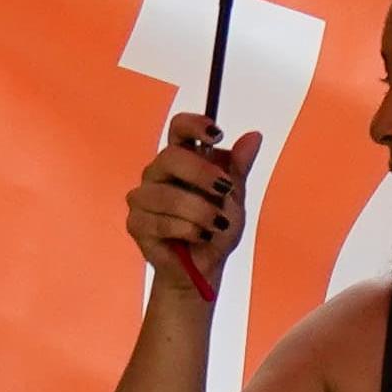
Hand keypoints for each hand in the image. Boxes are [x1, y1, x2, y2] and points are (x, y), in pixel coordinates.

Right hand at [126, 113, 266, 290]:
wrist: (206, 266)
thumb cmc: (217, 226)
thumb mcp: (234, 196)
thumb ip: (239, 167)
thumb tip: (254, 136)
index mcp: (181, 158)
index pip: (178, 128)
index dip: (195, 125)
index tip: (217, 135)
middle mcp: (157, 172)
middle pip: (171, 157)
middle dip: (202, 174)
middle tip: (225, 189)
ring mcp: (142, 198)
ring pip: (167, 195)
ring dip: (199, 211)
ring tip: (217, 224)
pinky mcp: (136, 224)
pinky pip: (161, 222)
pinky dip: (188, 230)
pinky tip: (201, 236)